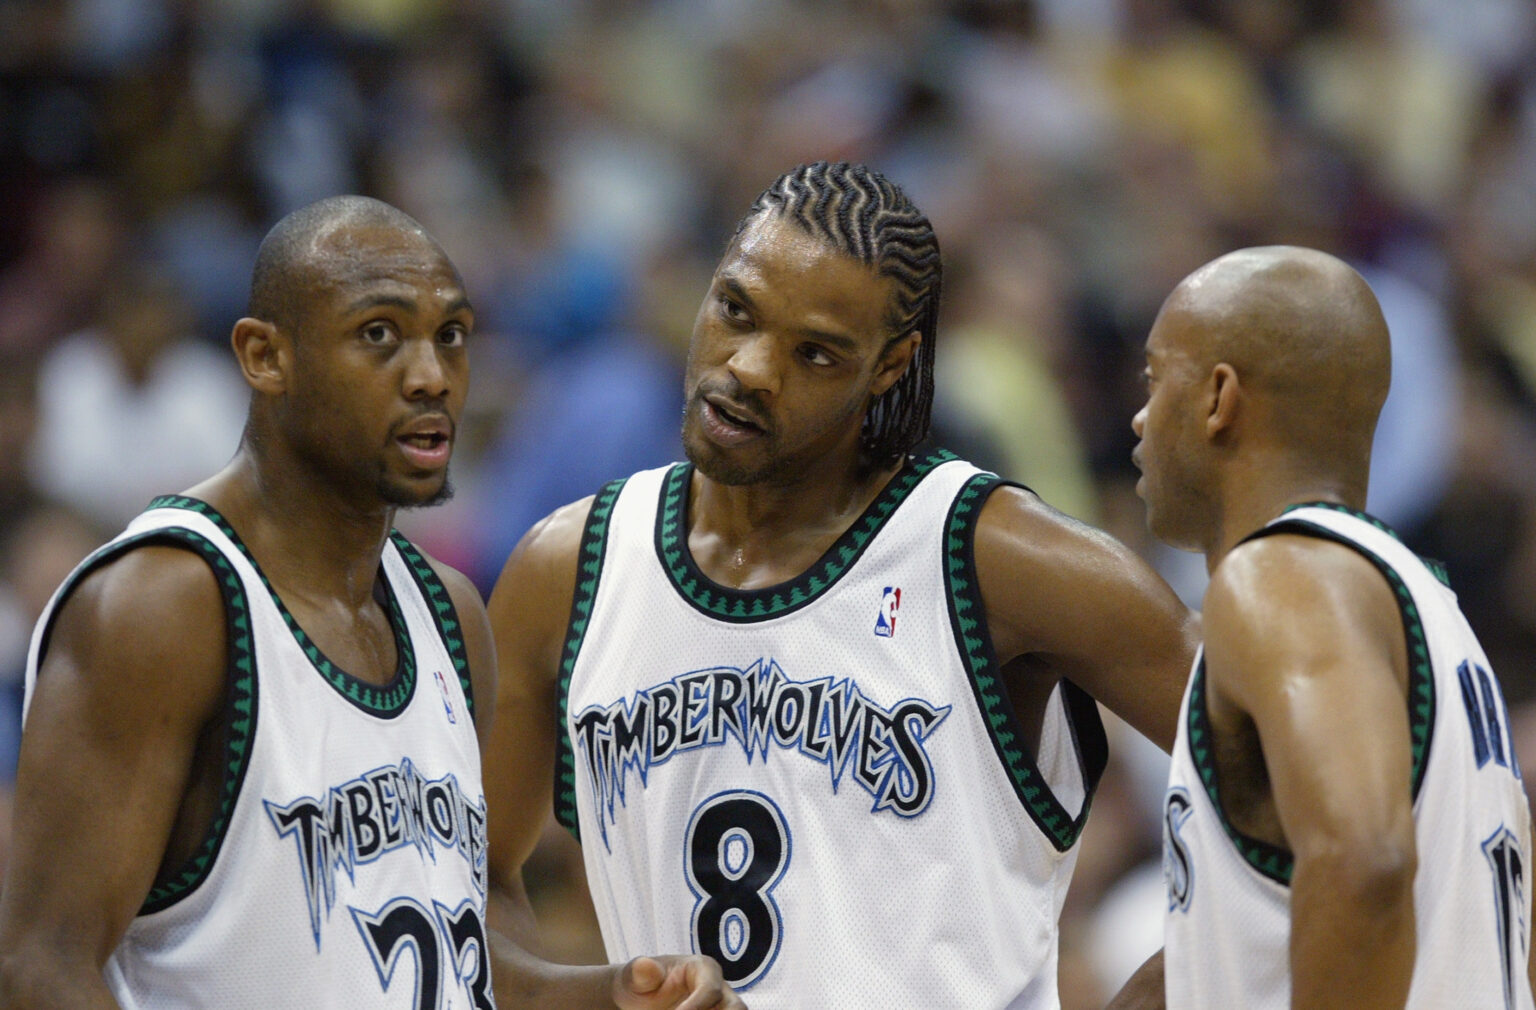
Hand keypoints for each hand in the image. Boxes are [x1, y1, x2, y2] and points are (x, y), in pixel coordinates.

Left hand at [613, 954, 744, 1009]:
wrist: (639, 1000)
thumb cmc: (638, 984)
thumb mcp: (633, 978)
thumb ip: (639, 973)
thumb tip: (645, 966)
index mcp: (703, 969)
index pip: (710, 989)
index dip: (696, 1008)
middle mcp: (719, 989)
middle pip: (737, 1008)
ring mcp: (719, 1009)